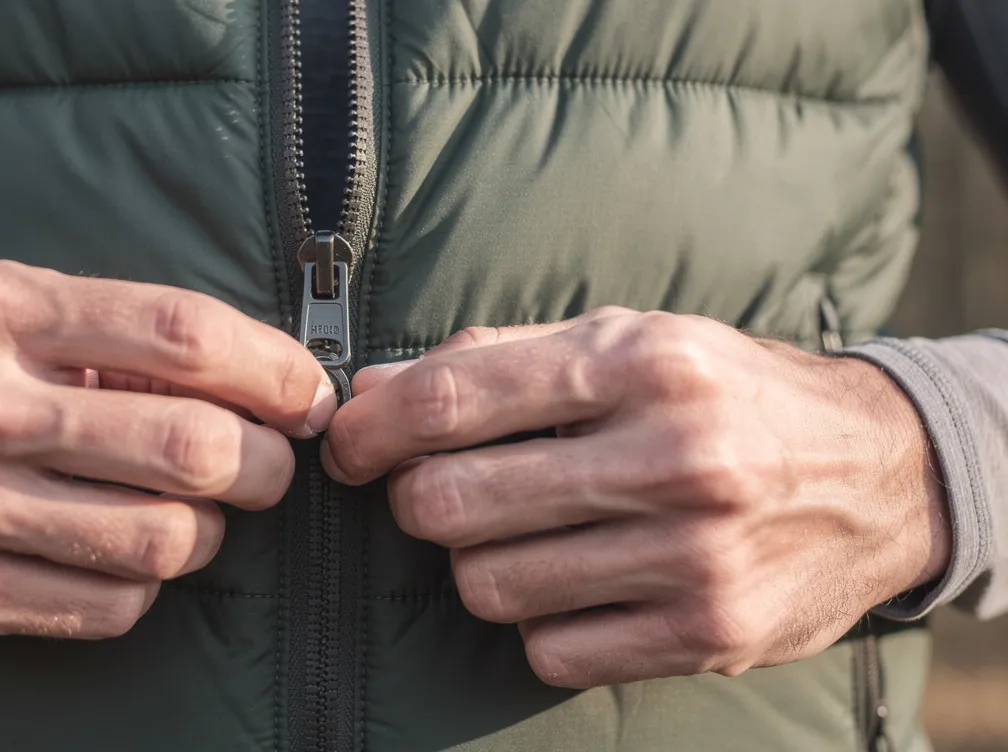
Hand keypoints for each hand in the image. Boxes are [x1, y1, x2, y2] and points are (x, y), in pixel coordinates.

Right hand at [0, 261, 335, 639]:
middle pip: (188, 447)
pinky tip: (126, 556)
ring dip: (210, 532)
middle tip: (271, 466)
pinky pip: (109, 606)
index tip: (308, 396)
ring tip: (195, 511)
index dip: (272, 370)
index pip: (179, 334)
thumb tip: (264, 378)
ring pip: (162, 540)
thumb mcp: (6, 309)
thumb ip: (118, 332)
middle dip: (266, 465)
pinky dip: (147, 586)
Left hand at [323, 308, 948, 687]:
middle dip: (416, 498)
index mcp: (643, 364)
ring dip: (480, 561)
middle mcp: (673, 458)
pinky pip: (549, 651)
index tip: (348, 445)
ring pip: (487, 585)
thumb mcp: (628, 340)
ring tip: (526, 531)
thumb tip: (374, 394)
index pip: (453, 401)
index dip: (371, 429)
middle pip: (449, 504)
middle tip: (441, 488)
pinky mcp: (707, 636)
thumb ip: (497, 360)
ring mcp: (693, 558)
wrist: (878, 475)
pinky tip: (578, 582)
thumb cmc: (728, 395)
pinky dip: (540, 622)